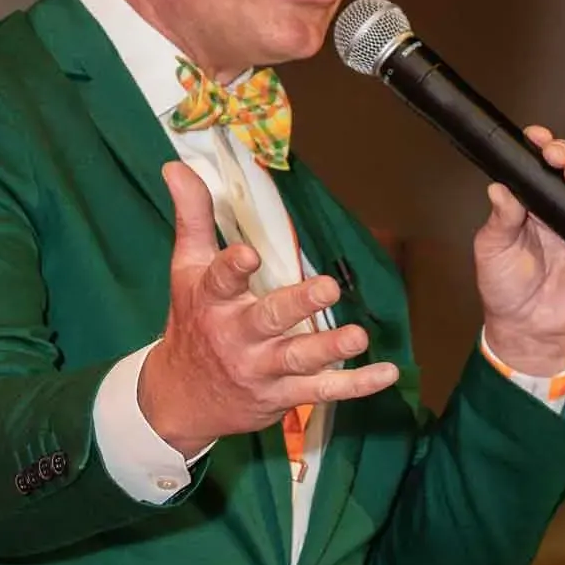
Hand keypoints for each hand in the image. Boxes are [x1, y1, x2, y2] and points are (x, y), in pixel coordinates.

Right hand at [139, 161, 399, 458]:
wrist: (182, 398)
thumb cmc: (192, 322)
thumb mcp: (186, 269)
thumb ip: (193, 217)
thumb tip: (177, 165)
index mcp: (212, 301)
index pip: (220, 281)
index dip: (233, 268)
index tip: (249, 254)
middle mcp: (236, 336)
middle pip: (268, 319)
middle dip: (297, 305)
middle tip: (327, 287)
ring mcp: (261, 368)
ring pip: (298, 359)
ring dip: (329, 349)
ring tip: (358, 337)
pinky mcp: (283, 393)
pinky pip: (322, 390)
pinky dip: (356, 385)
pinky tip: (386, 373)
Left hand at [473, 126, 564, 380]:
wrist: (526, 329)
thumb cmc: (506, 288)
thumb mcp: (492, 249)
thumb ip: (500, 218)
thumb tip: (500, 188)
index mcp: (531, 207)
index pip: (539, 169)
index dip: (540, 149)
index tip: (534, 138)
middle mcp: (558, 213)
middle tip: (553, 155)